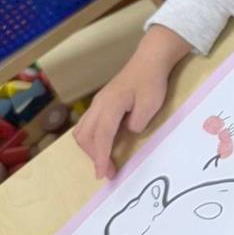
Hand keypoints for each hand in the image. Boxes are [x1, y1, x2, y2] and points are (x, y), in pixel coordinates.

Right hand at [75, 25, 191, 179]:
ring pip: (82, 131)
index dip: (100, 157)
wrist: (149, 60)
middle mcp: (98, 104)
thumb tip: (128, 133)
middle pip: (86, 136)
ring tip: (104, 161)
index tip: (102, 175)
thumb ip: (138, 123)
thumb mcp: (151, 105)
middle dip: (94, 156)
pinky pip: (86, 125)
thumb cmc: (151, 82)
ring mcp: (97, 103)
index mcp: (110, 105)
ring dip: (90, 148)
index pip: (101, 136)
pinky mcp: (100, 103)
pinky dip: (90, 139)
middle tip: (109, 171)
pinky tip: (101, 146)